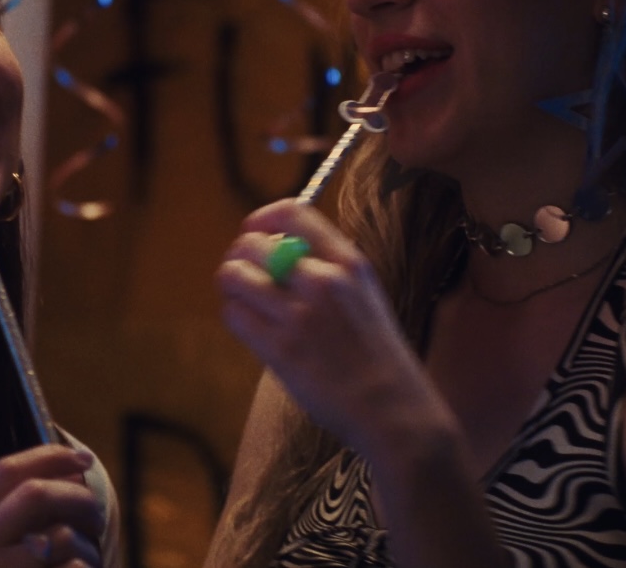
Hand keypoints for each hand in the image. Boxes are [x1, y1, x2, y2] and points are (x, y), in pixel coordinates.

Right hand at [0, 444, 103, 566]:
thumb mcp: (6, 550)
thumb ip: (28, 512)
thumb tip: (79, 466)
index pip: (4, 471)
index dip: (49, 456)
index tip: (85, 459)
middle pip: (33, 494)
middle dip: (76, 497)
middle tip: (98, 517)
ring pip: (59, 537)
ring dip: (87, 549)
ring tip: (85, 562)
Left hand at [217, 199, 431, 452]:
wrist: (393, 411)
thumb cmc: (377, 358)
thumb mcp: (365, 296)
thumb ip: (326, 269)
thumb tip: (275, 251)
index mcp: (349, 262)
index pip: (292, 214)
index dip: (262, 220)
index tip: (255, 233)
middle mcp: (324, 280)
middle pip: (254, 243)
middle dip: (240, 256)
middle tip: (244, 275)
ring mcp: (301, 315)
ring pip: (235, 275)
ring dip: (232, 286)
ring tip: (245, 302)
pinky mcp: (282, 349)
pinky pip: (234, 314)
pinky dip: (234, 315)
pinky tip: (249, 326)